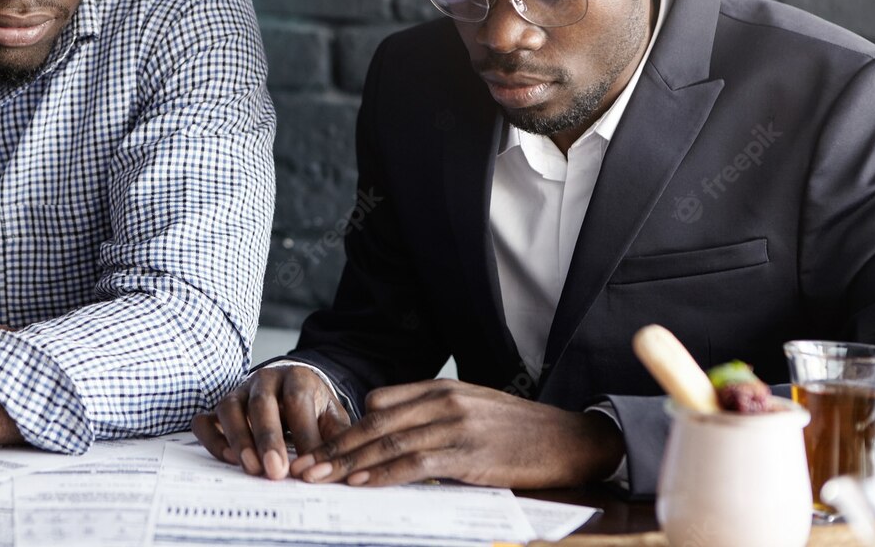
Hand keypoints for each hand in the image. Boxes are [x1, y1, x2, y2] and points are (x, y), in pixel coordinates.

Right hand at [192, 364, 349, 479]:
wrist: (291, 387)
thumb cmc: (314, 408)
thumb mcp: (332, 415)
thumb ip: (337, 437)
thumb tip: (341, 468)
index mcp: (297, 378)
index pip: (298, 402)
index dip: (304, 435)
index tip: (309, 468)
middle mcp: (264, 380)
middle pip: (262, 404)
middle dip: (269, 439)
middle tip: (276, 471)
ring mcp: (238, 392)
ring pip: (230, 408)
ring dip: (240, 439)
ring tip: (252, 469)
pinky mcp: (219, 409)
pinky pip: (206, 421)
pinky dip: (213, 440)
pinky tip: (229, 459)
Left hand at [287, 379, 624, 488]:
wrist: (570, 439)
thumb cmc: (519, 430)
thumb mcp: (471, 409)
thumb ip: (430, 414)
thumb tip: (385, 429)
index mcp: (442, 388)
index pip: (379, 404)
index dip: (346, 427)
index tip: (319, 447)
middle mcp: (444, 401)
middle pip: (376, 424)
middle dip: (335, 446)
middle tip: (304, 466)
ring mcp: (457, 426)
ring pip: (390, 443)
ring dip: (350, 463)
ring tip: (321, 478)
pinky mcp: (470, 454)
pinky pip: (416, 464)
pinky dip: (384, 474)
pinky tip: (362, 484)